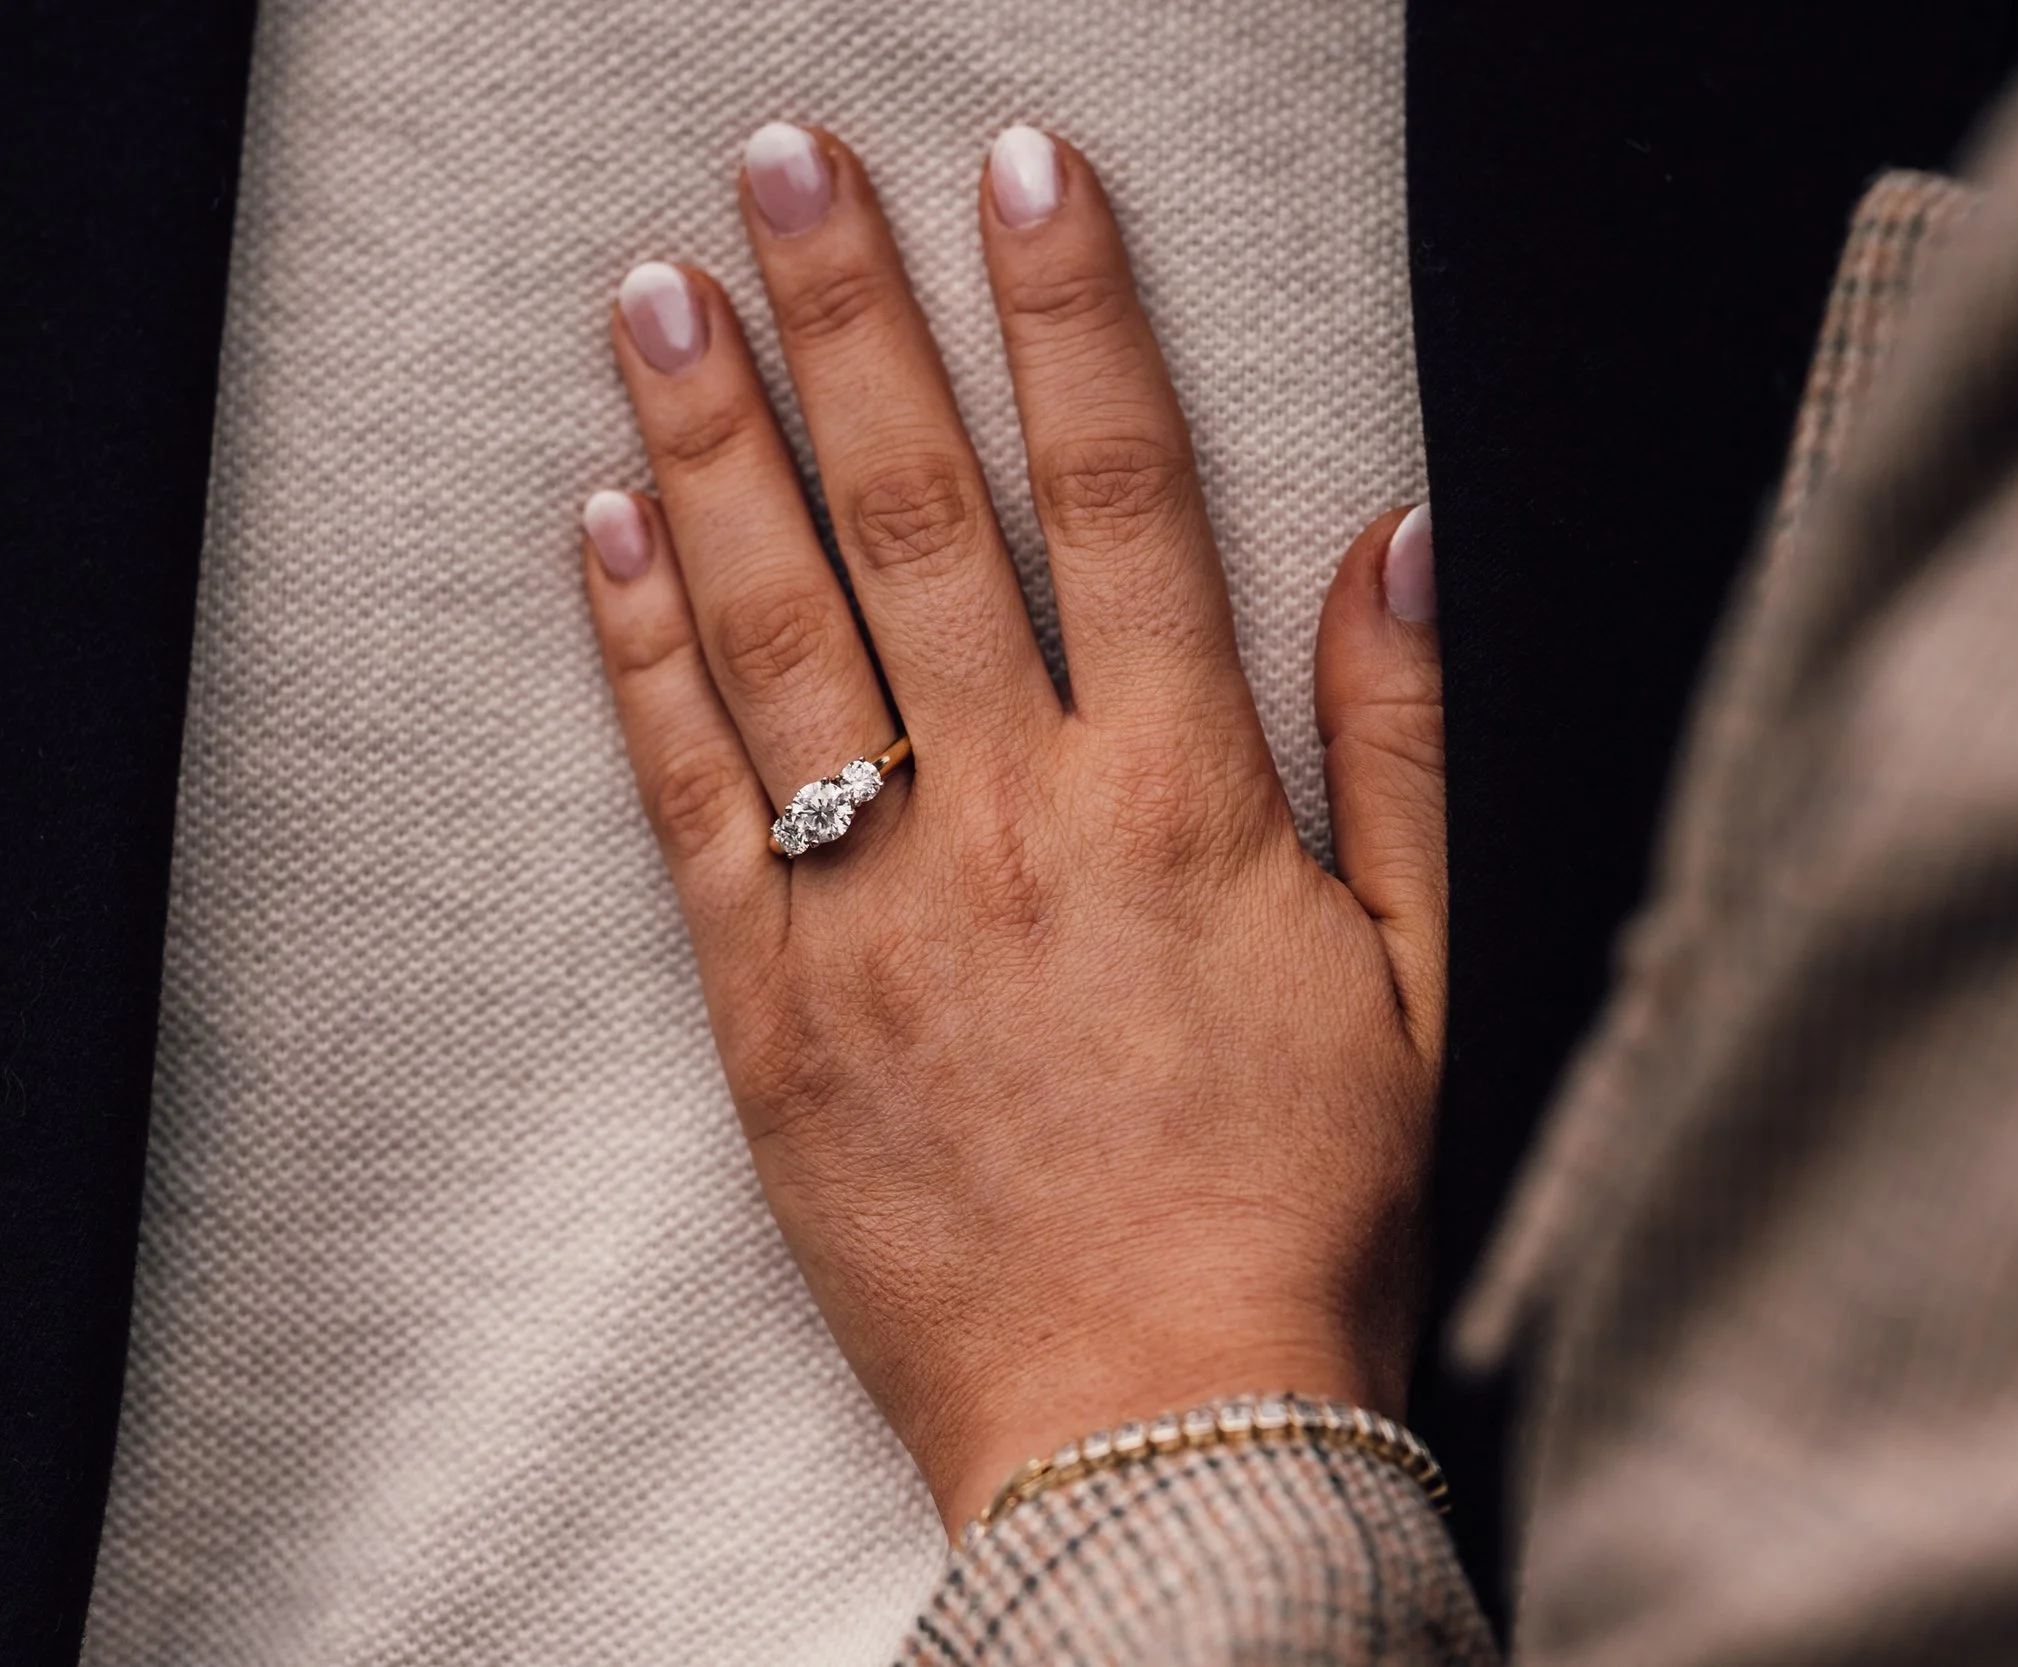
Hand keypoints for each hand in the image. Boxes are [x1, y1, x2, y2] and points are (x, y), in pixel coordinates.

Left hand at [579, 124, 1445, 1536]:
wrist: (1155, 1427)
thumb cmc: (1301, 1204)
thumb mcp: (1417, 973)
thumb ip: (1401, 742)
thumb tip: (1393, 540)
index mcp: (1182, 795)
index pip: (1122, 492)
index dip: (1066, 313)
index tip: (1016, 170)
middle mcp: (1017, 816)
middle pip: (918, 516)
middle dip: (848, 319)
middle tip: (781, 164)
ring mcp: (875, 906)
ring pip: (778, 628)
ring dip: (712, 444)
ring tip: (658, 292)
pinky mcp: (768, 1005)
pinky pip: (691, 799)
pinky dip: (640, 655)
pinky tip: (600, 525)